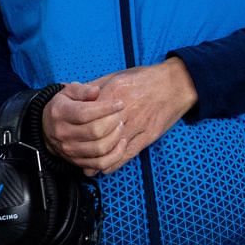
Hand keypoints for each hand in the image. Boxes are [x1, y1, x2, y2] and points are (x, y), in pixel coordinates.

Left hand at [41, 59, 198, 176]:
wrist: (175, 83)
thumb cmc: (145, 78)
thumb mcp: (116, 76)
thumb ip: (95, 86)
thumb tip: (74, 92)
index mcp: (113, 93)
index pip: (87, 113)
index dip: (76, 125)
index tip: (69, 131)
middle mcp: (124, 110)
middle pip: (97, 132)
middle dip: (83, 143)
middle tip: (71, 151)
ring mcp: (137, 125)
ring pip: (111, 147)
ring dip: (95, 158)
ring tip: (84, 163)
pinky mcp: (148, 135)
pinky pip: (128, 154)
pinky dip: (113, 163)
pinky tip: (103, 168)